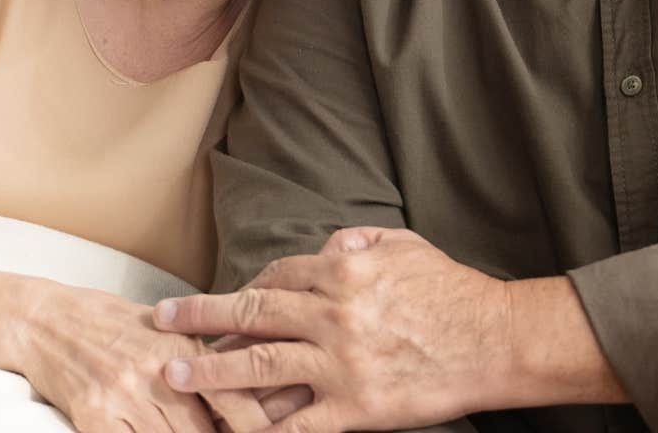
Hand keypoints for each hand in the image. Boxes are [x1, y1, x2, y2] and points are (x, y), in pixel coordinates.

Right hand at [3, 279, 270, 432]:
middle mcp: (156, 371)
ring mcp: (123, 396)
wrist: (42, 320)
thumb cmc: (107, 322)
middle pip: (204, 432)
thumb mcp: (163, 327)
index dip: (255, 426)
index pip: (232, 397)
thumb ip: (200, 356)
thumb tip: (246, 384)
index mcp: (181, 345)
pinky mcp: (93, 417)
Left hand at [153, 228, 508, 431]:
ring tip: (175, 375)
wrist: (495, 340)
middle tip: (162, 323)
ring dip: (211, 372)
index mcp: (342, 271)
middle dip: (200, 318)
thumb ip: (360, 242)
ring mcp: (341, 362)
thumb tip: (328, 245)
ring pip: (260, 365)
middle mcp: (332, 313)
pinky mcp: (356, 405)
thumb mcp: (405, 247)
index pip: (276, 277)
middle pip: (252, 314)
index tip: (217, 305)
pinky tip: (237, 432)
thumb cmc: (454, 292)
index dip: (243, 291)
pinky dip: (264, 430)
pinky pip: (299, 423)